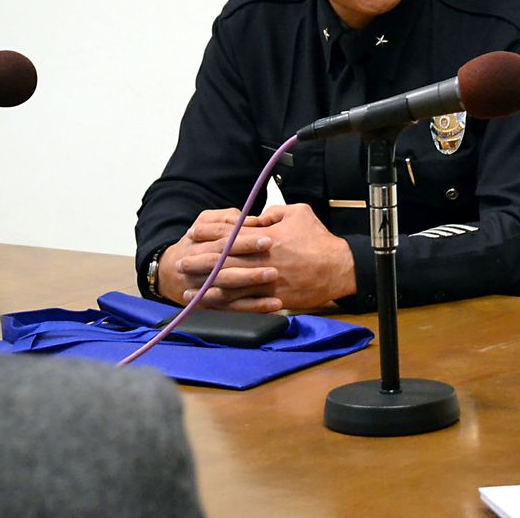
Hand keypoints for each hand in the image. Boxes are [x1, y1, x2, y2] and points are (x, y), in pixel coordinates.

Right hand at [156, 208, 281, 311]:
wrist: (170, 272)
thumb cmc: (198, 241)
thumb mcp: (204, 222)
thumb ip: (225, 218)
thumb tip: (249, 221)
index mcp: (199, 244)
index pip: (224, 242)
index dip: (245, 241)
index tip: (268, 240)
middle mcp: (199, 268)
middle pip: (224, 267)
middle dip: (249, 268)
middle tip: (274, 267)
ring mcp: (205, 289)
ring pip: (227, 291)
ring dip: (251, 288)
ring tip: (275, 282)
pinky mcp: (213, 305)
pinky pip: (234, 309)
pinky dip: (255, 307)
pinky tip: (274, 305)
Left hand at [163, 204, 356, 311]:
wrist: (338, 268)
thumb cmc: (319, 239)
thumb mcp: (299, 213)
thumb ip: (274, 213)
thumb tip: (257, 218)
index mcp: (264, 238)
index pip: (228, 235)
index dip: (208, 235)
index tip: (192, 235)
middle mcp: (261, 260)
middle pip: (222, 262)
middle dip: (199, 263)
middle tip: (181, 264)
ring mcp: (265, 282)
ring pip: (229, 286)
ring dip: (206, 289)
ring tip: (188, 291)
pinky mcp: (273, 299)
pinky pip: (245, 304)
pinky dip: (226, 306)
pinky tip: (213, 307)